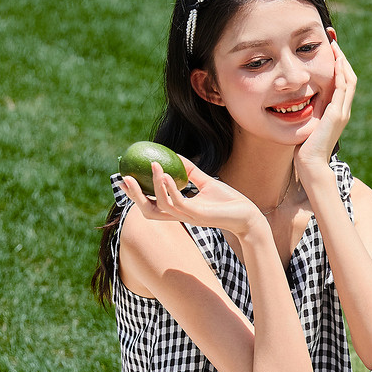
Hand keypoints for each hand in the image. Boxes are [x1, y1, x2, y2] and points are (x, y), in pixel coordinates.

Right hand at [119, 157, 263, 235]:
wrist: (247, 215)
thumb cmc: (228, 201)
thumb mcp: (206, 182)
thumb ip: (190, 171)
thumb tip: (175, 155)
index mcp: (179, 210)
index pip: (151, 204)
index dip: (136, 194)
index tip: (124, 178)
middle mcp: (179, 216)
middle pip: (148, 210)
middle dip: (134, 196)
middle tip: (125, 178)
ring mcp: (187, 217)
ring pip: (161, 206)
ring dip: (155, 185)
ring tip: (154, 165)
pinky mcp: (197, 216)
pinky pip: (178, 203)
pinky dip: (170, 189)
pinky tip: (167, 174)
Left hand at [295, 37, 356, 179]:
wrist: (311, 165)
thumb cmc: (305, 150)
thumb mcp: (307, 125)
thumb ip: (307, 113)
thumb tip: (296, 103)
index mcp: (337, 112)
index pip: (341, 83)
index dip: (337, 65)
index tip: (329, 50)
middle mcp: (343, 110)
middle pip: (348, 77)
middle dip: (341, 57)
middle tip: (332, 40)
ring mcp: (342, 112)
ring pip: (348, 79)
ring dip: (342, 60)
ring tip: (334, 45)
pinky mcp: (336, 114)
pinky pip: (342, 88)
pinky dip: (340, 73)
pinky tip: (334, 60)